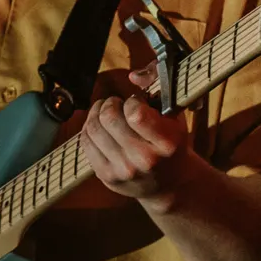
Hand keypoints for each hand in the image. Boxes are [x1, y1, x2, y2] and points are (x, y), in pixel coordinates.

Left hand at [79, 67, 199, 203]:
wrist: (169, 184)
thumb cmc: (171, 144)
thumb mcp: (174, 115)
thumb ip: (159, 86)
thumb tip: (133, 76)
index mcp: (167, 143)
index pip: (134, 113)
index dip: (131, 101)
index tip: (136, 103)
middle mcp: (145, 160)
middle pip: (109, 118)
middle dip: (110, 104)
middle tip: (116, 104)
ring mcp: (124, 170)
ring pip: (93, 129)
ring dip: (96, 113)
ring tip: (106, 113)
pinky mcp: (107, 176)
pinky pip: (86, 143)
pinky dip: (89, 129)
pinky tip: (100, 127)